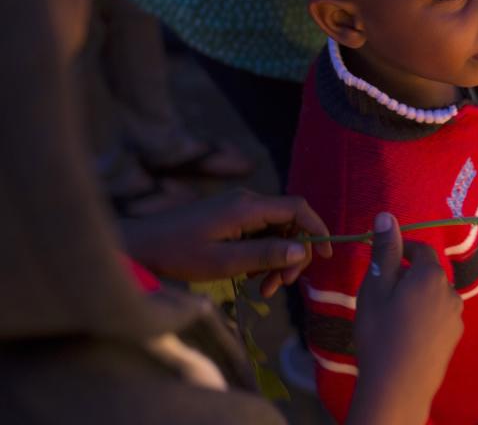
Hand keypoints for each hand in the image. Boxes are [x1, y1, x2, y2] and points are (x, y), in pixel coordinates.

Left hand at [120, 189, 330, 297]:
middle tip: (280, 285)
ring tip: (262, 288)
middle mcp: (246, 202)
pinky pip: (259, 234)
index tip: (327, 256)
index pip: (297, 208)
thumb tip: (303, 250)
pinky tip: (249, 275)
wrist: (138, 245)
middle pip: (289, 223)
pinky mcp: (229, 219)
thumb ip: (264, 255)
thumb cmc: (176, 254)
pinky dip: (262, 255)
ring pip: (275, 232)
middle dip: (293, 255)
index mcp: (247, 207)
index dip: (317, 229)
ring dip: (276, 259)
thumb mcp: (223, 261)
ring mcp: (237, 209)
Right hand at [349, 214, 463, 424]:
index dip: (402, 249)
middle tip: (383, 290)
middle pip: (429, 272)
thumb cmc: (381, 332)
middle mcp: (451, 291)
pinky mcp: (455, 337)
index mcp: (431, 274)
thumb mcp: (376, 287)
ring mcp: (456, 316)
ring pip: (435, 295)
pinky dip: (425, 316)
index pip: (420, 249)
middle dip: (409, 275)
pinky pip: (439, 316)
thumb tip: (387, 216)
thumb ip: (385, 251)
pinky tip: (406, 332)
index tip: (383, 259)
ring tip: (393, 313)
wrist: (399, 386)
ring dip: (418, 296)